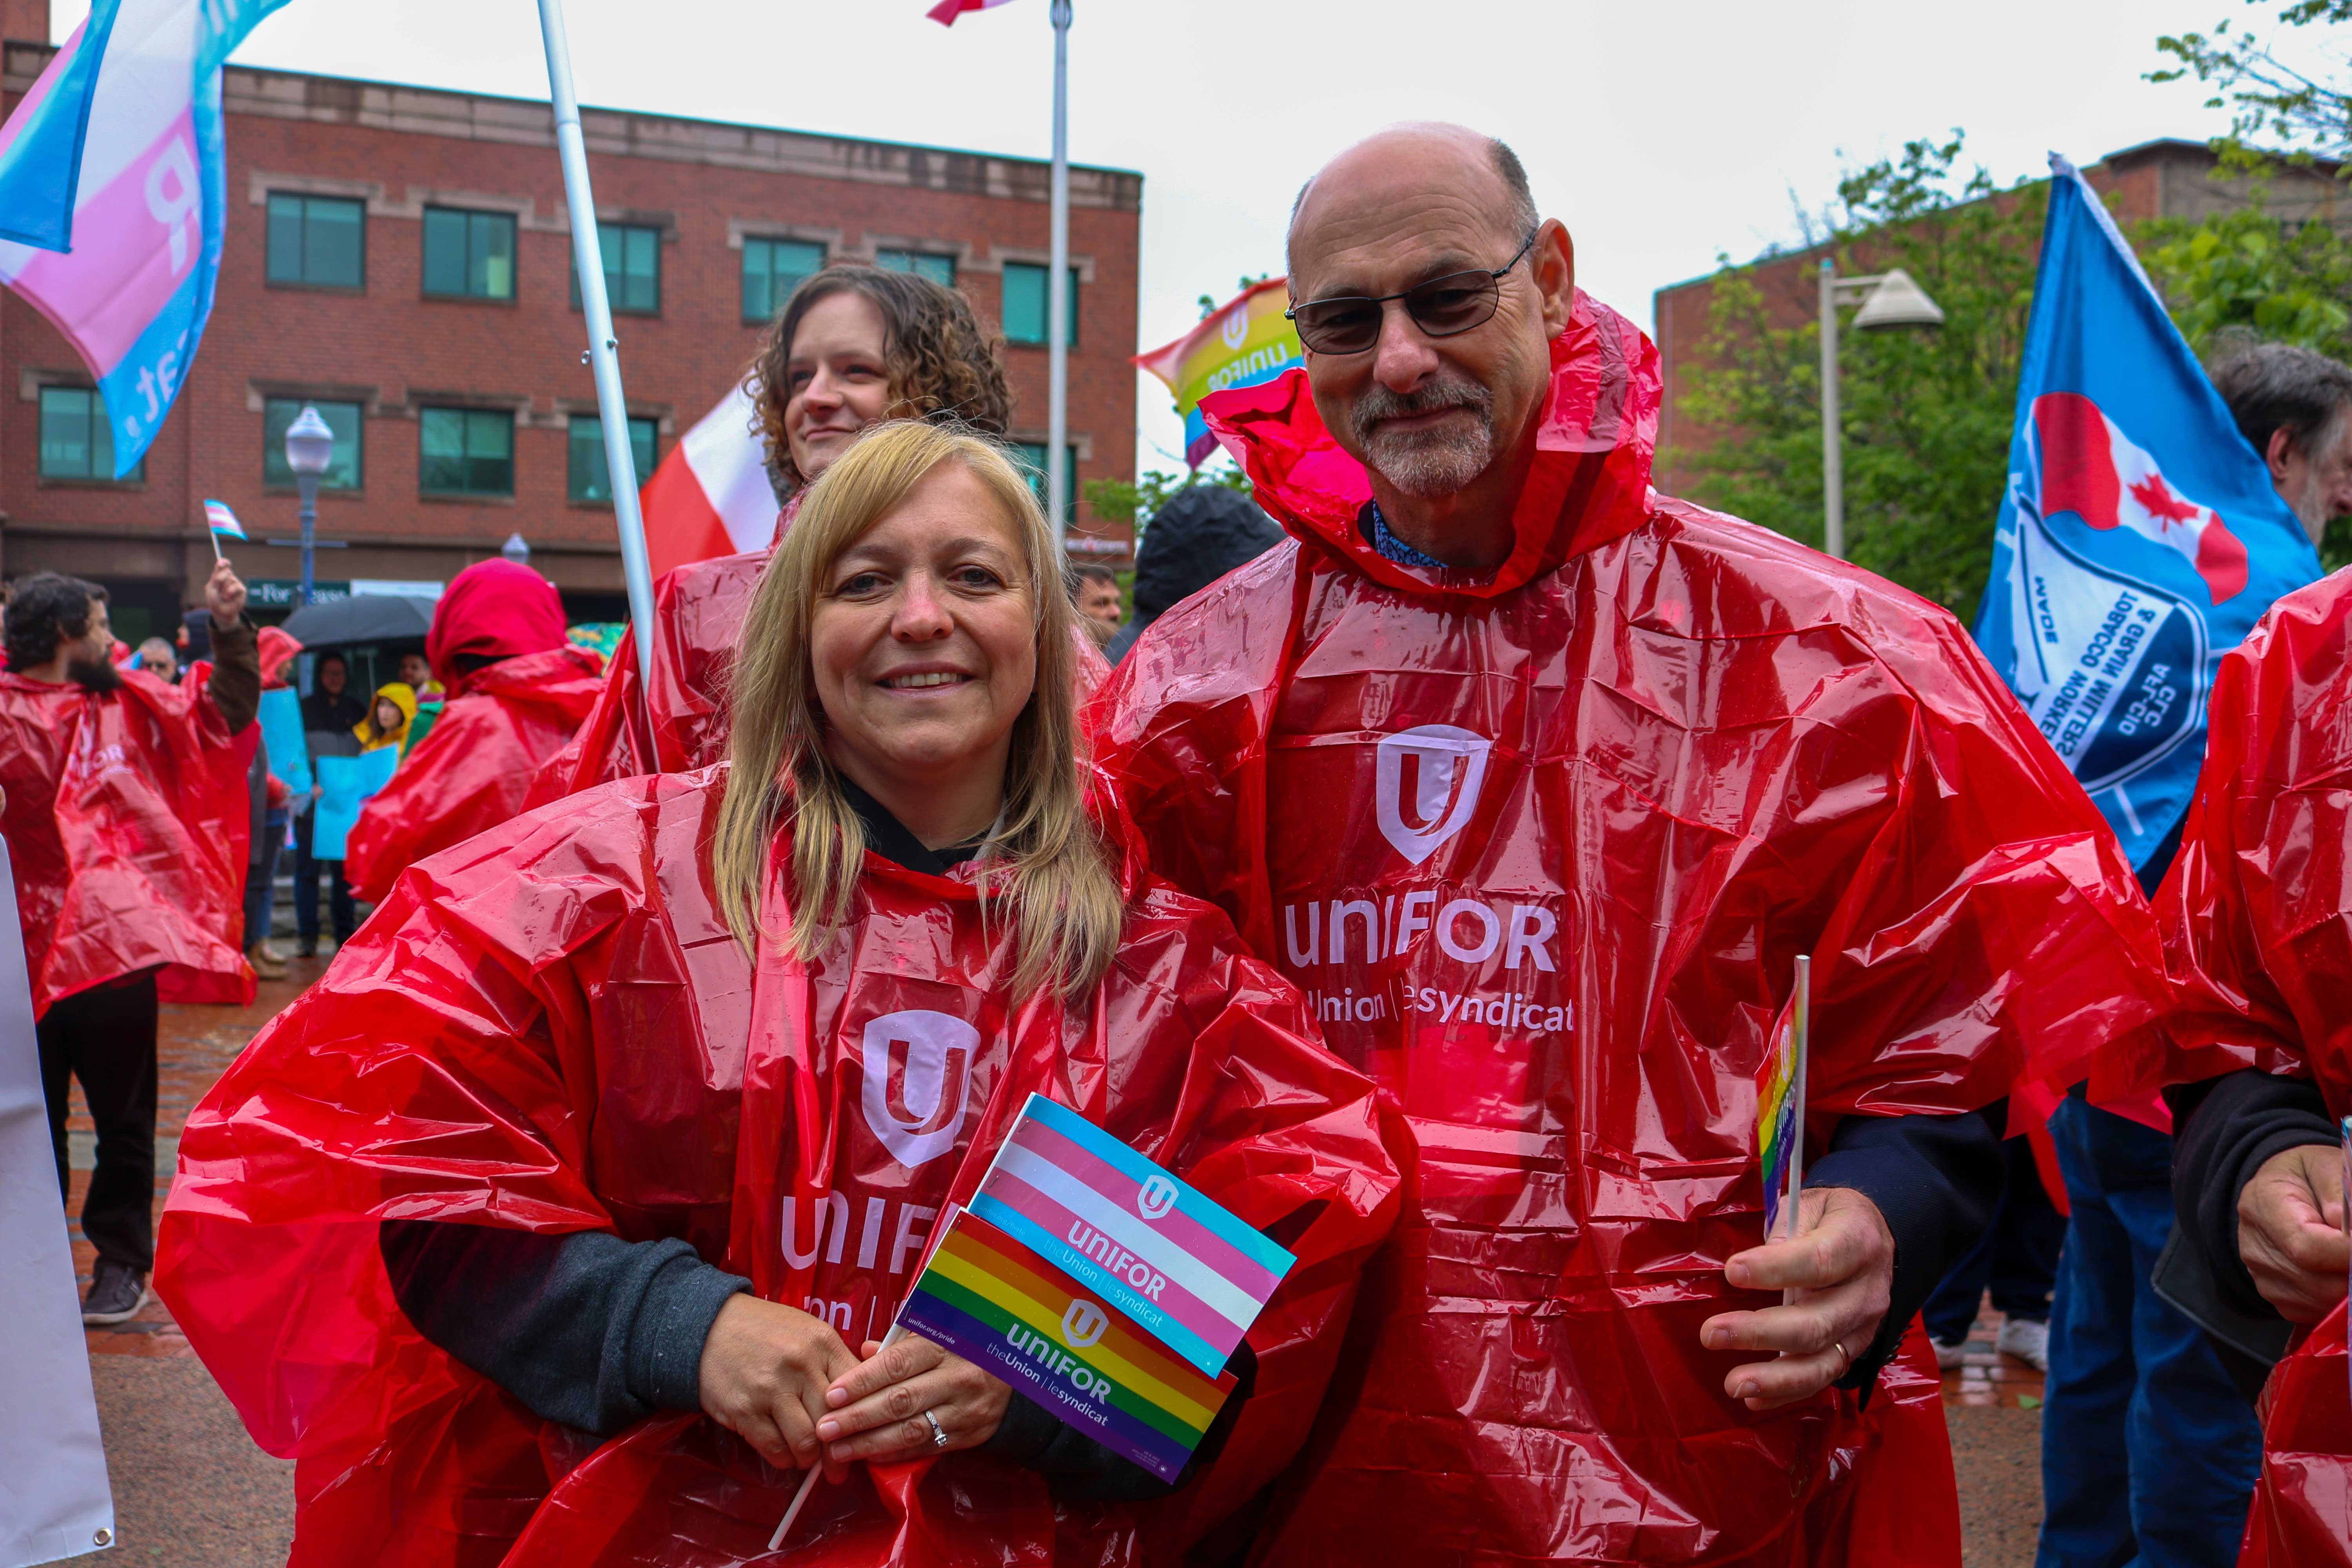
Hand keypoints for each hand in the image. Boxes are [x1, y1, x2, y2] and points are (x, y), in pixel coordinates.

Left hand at [206, 558, 246, 628]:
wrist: (220, 611)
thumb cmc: (214, 600)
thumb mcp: (211, 586)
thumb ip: (216, 575)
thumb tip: (222, 563)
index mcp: (221, 576)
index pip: (224, 565)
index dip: (224, 562)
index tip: (221, 563)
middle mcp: (229, 578)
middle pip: (226, 571)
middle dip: (219, 579)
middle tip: (217, 588)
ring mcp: (236, 583)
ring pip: (231, 579)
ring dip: (224, 588)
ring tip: (223, 596)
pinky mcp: (242, 590)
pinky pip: (237, 586)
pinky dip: (230, 591)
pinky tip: (228, 597)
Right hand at [696, 1296, 860, 1473]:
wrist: (707, 1327)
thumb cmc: (764, 1332)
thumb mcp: (806, 1333)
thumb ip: (832, 1363)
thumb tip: (859, 1402)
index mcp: (822, 1342)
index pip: (857, 1389)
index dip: (862, 1420)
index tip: (861, 1438)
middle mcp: (800, 1364)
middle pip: (834, 1421)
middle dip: (837, 1453)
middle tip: (837, 1469)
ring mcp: (771, 1388)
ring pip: (806, 1441)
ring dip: (809, 1458)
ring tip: (807, 1459)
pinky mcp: (745, 1410)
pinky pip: (774, 1448)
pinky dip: (783, 1459)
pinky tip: (784, 1456)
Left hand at [816, 1334, 1009, 1470]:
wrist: (1018, 1378)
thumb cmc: (966, 1350)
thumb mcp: (940, 1335)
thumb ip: (900, 1346)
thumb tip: (863, 1351)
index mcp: (944, 1346)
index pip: (897, 1364)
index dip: (863, 1380)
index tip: (832, 1394)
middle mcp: (955, 1378)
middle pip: (900, 1400)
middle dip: (858, 1417)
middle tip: (824, 1428)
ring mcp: (963, 1409)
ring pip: (911, 1430)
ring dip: (871, 1443)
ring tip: (839, 1450)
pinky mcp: (968, 1435)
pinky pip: (926, 1447)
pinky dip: (896, 1454)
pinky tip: (870, 1458)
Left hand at [1701, 1186, 1894, 1410]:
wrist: (1877, 1239)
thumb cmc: (1830, 1219)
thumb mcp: (1811, 1204)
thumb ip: (1784, 1227)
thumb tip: (1752, 1261)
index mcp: (1858, 1244)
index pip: (1820, 1261)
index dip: (1776, 1269)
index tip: (1732, 1271)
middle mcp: (1867, 1293)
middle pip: (1817, 1322)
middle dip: (1761, 1332)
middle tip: (1711, 1334)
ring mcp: (1863, 1329)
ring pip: (1823, 1361)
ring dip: (1776, 1378)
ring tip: (1733, 1384)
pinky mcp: (1852, 1351)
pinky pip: (1821, 1377)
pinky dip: (1787, 1392)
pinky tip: (1753, 1399)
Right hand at [2239, 1144, 2348, 1323]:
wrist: (2278, 1190)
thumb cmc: (2308, 1176)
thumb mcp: (2327, 1168)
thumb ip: (2340, 1194)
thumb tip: (2350, 1237)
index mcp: (2262, 1204)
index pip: (2306, 1247)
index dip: (2346, 1254)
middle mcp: (2254, 1246)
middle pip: (2317, 1282)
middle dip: (2351, 1274)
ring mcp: (2261, 1275)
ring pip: (2319, 1302)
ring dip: (2347, 1290)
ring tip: (2348, 1260)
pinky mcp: (2274, 1296)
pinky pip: (2313, 1311)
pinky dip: (2335, 1300)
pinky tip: (2338, 1272)